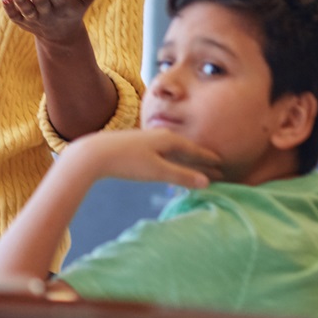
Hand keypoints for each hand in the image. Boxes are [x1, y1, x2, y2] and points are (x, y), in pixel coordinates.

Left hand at [2, 0, 100, 49]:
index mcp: (65, 5)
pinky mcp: (24, 23)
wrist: (62, 35)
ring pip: (27, 12)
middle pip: (41, 3)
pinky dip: (9, 9)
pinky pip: (15, 17)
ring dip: (20, 2)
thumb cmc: (74, 7)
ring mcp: (36, 20)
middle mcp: (50, 14)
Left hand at [65, 127, 221, 190]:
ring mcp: (147, 140)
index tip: (222, 165)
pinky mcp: (136, 146)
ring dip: (186, 160)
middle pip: (186, 149)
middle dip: (200, 160)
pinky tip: (168, 166)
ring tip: (196, 169)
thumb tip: (207, 182)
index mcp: (168, 139)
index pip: (195, 150)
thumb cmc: (127, 161)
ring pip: (173, 151)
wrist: (94, 153)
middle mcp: (160, 136)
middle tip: (215, 170)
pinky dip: (172, 161)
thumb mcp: (157, 171)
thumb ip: (182, 176)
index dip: (209, 159)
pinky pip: (162, 153)